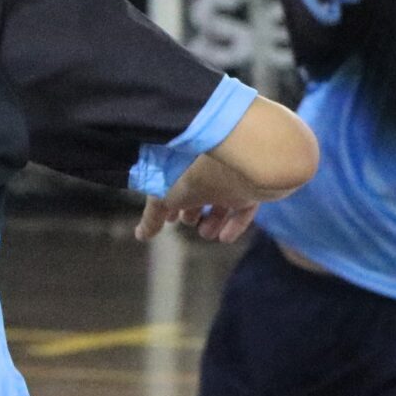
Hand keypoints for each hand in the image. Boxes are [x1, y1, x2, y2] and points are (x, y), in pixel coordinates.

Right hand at [134, 151, 266, 244]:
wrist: (247, 157)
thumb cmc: (200, 168)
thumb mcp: (166, 194)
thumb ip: (153, 216)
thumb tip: (141, 235)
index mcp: (185, 162)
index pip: (175, 183)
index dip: (170, 201)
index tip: (168, 217)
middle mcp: (210, 167)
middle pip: (200, 190)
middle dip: (192, 208)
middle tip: (187, 221)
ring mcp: (233, 176)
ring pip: (223, 201)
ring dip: (213, 220)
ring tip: (206, 233)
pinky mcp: (254, 186)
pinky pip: (245, 208)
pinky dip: (235, 224)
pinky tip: (225, 238)